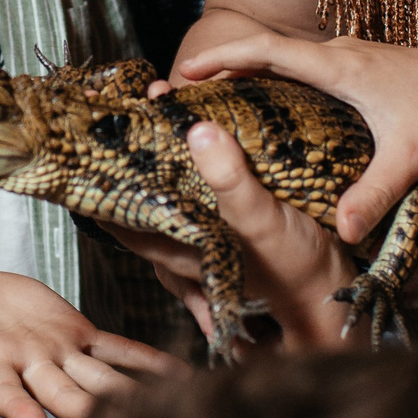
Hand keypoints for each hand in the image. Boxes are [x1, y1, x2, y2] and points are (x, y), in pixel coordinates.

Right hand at [0, 269, 182, 417]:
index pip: (2, 388)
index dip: (14, 404)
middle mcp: (32, 367)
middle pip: (62, 392)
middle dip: (90, 409)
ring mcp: (60, 354)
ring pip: (99, 378)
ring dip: (130, 395)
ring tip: (167, 412)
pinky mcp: (80, 335)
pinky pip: (118, 351)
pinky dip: (148, 363)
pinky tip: (182, 378)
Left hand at [106, 124, 360, 352]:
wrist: (335, 296)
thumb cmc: (296, 268)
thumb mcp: (262, 220)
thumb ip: (230, 180)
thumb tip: (196, 131)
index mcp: (179, 249)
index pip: (118, 217)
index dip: (97, 184)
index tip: (82, 144)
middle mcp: (185, 250)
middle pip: (137, 207)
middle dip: (125, 168)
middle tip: (116, 122)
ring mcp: (206, 245)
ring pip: (165, 206)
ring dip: (156, 171)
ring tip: (151, 127)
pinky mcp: (230, 236)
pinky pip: (195, 204)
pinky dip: (189, 177)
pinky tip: (198, 151)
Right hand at [172, 19, 417, 241]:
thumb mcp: (412, 157)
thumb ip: (375, 193)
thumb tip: (341, 232)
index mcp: (340, 66)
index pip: (266, 50)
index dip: (221, 57)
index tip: (182, 73)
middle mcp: (338, 54)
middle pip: (263, 52)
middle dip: (218, 68)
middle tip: (177, 94)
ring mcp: (347, 59)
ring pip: (282, 61)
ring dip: (244, 75)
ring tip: (208, 104)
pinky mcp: (357, 71)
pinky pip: (300, 71)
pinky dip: (270, 83)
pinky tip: (263, 113)